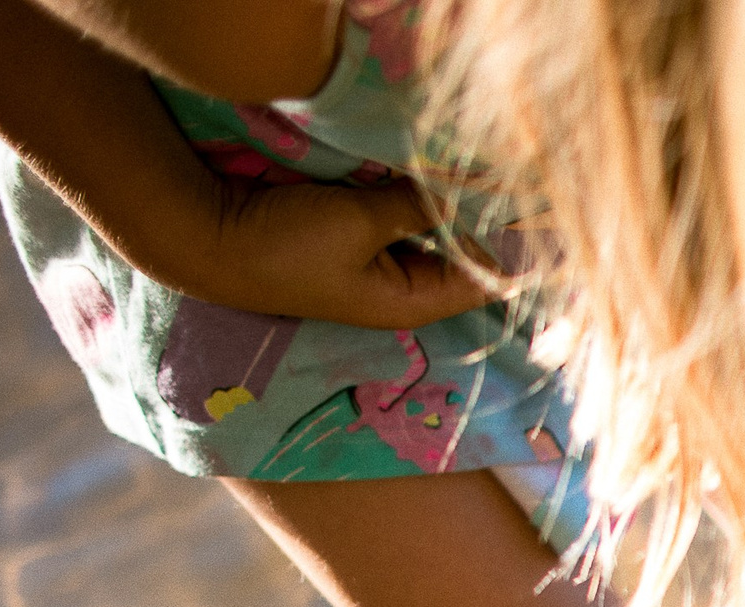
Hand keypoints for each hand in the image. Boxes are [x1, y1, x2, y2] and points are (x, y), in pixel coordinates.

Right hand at [165, 175, 499, 328]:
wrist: (211, 239)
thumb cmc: (287, 244)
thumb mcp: (362, 220)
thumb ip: (419, 206)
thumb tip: (471, 192)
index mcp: (414, 303)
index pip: (487, 280)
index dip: (512, 245)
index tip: (533, 207)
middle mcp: (406, 292)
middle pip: (464, 254)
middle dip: (478, 218)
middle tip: (499, 173)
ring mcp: (382, 266)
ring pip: (435, 232)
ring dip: (443, 202)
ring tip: (463, 166)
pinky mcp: (360, 241)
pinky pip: (404, 219)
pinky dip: (413, 198)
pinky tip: (422, 170)